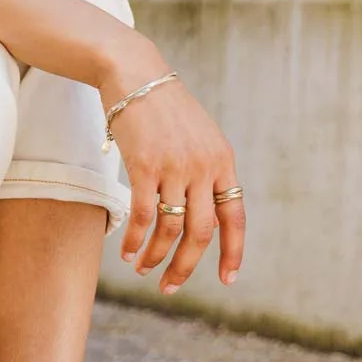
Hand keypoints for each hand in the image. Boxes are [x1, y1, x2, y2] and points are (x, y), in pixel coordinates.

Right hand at [100, 48, 245, 293]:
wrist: (135, 75)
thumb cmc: (164, 108)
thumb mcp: (199, 137)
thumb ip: (206, 173)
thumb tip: (205, 219)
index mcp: (223, 161)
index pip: (235, 217)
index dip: (233, 252)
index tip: (228, 280)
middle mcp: (204, 166)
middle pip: (201, 231)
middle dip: (187, 266)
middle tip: (171, 286)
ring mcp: (175, 166)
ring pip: (170, 228)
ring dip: (156, 256)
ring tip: (143, 269)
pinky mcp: (144, 165)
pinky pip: (143, 215)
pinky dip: (134, 239)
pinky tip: (126, 251)